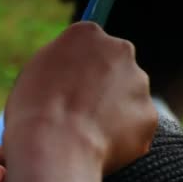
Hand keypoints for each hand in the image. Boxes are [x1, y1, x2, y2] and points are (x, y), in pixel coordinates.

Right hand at [4, 22, 157, 173]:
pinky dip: (120, 139)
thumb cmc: (34, 111)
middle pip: (114, 68)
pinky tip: (96, 147)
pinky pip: (134, 127)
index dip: (77, 71)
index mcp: (86, 34)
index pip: (88, 46)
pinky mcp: (148, 115)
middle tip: (76, 113)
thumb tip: (69, 74)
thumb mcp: (36, 73)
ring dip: (112, 114)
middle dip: (101, 89)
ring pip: (126, 98)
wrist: (54, 146)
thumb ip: (60, 65)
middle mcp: (119, 50)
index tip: (68, 89)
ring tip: (83, 135)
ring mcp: (138, 83)